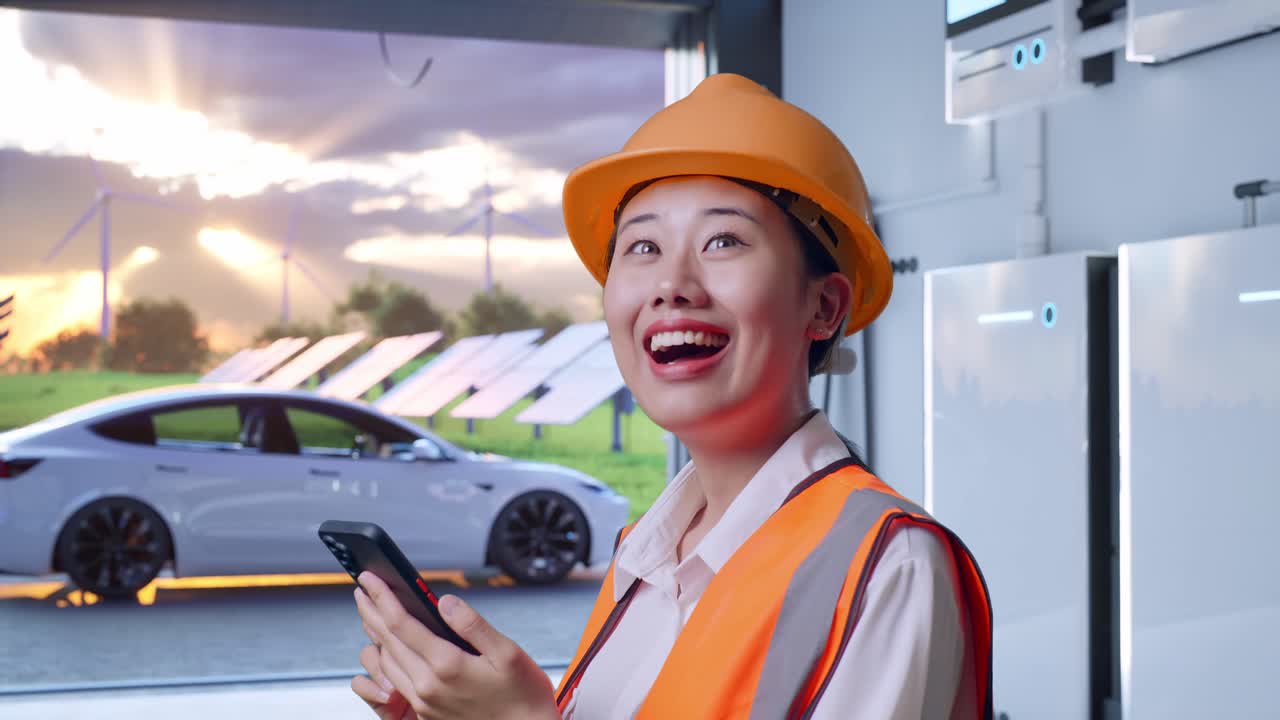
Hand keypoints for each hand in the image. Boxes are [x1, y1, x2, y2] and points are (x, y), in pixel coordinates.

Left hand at [351, 572, 559, 719]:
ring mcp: (424, 702)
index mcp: (447, 665)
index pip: (402, 623)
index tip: (370, 578)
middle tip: (362, 589)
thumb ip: (473, 625)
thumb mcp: (508, 653)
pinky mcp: (426, 714)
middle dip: (371, 611)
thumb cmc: (522, 697)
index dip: (382, 597)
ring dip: (376, 635)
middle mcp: (428, 686)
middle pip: (387, 641)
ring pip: (388, 662)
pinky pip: (397, 680)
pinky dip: (388, 657)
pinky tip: (391, 647)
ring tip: (371, 613)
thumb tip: (445, 602)